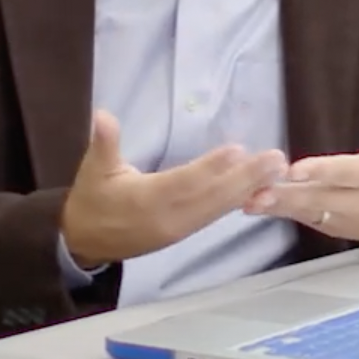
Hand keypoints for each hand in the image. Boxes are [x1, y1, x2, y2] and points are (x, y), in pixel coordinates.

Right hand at [60, 108, 286, 269]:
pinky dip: (236, 201)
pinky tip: (256, 189)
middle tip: (276, 160)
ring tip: (275, 171)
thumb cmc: (90, 200)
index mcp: (145, 201)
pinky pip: (213, 215)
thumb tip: (102, 116)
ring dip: (248, 189)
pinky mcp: (182, 233)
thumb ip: (103, 143)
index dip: (210, 167)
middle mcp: (168, 218)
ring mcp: (178, 228)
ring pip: (217, 208)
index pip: (184, 182)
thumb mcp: (92, 170)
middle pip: (211, 197)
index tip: (237, 150)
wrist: (83, 242)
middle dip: (246, 178)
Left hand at [245, 61, 358, 242]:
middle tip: (255, 191)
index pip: (344, 172)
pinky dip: (288, 216)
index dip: (319, 171)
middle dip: (287, 196)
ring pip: (311, 214)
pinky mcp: (342, 230)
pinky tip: (262, 208)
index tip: (293, 169)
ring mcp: (350, 219)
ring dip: (281, 208)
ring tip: (249, 202)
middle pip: (320, 198)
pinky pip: (311, 223)